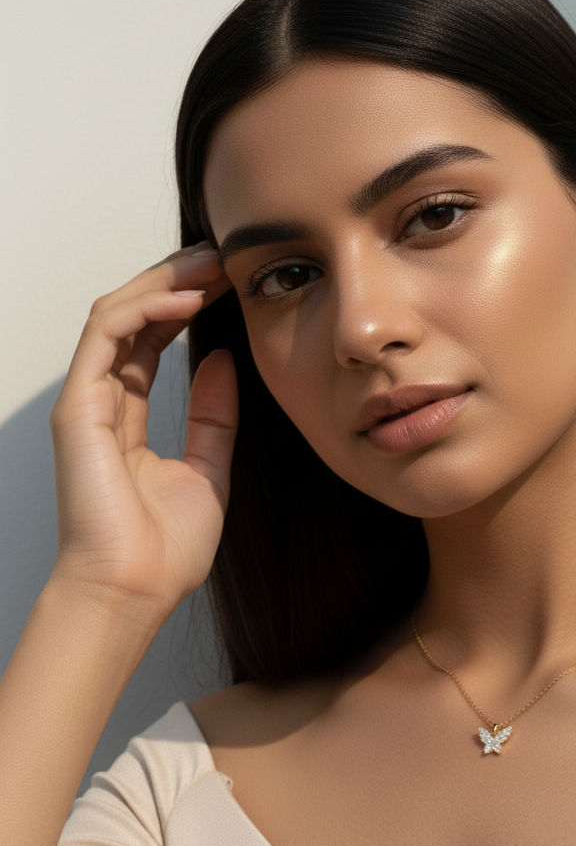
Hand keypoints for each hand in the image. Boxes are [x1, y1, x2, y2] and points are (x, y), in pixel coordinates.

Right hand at [48, 242, 237, 615]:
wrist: (137, 589)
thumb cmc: (165, 546)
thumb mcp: (209, 468)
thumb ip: (213, 416)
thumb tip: (221, 361)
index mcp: (130, 418)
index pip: (153, 341)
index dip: (187, 305)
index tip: (227, 283)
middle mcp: (105, 402)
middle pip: (134, 320)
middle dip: (176, 281)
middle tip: (220, 256)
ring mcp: (88, 402)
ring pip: (116, 316)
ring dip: (163, 284)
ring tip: (209, 265)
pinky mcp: (78, 407)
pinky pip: (105, 337)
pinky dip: (143, 310)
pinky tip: (184, 299)